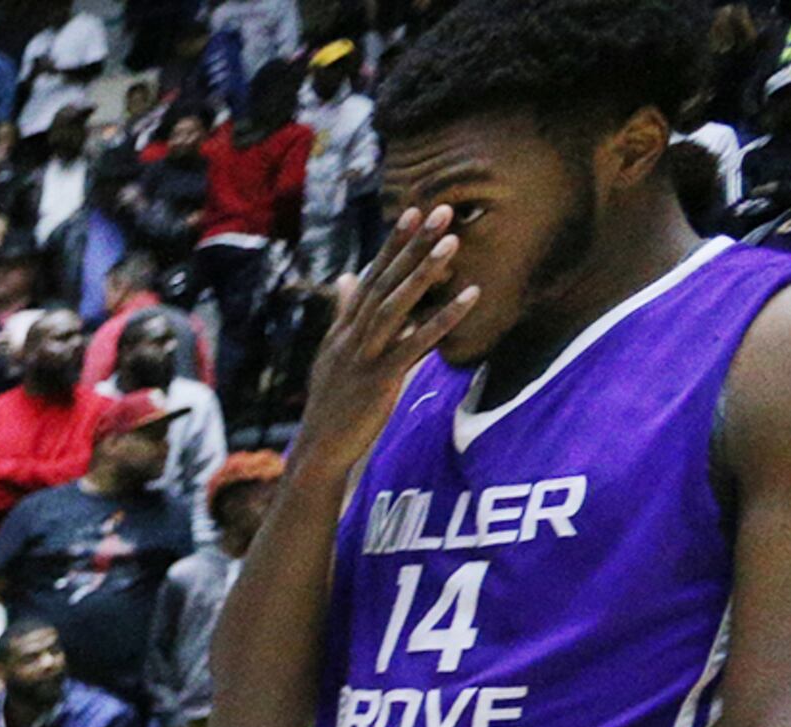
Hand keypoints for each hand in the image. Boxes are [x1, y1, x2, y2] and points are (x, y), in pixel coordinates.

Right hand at [293, 206, 476, 471]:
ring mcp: (363, 358)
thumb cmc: (331, 406)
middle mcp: (350, 338)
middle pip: (384, 284)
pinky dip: (443, 319)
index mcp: (343, 331)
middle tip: (441, 210)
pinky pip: (415, 345)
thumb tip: (346, 277)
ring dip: (425, 273)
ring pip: (395, 307)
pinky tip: (470, 297)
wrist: (319, 452)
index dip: (391, 245)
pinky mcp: (378, 381)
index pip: (369, 279)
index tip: (413, 211)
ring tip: (453, 242)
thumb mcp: (331, 356)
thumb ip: (343, 315)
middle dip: (411, 246)